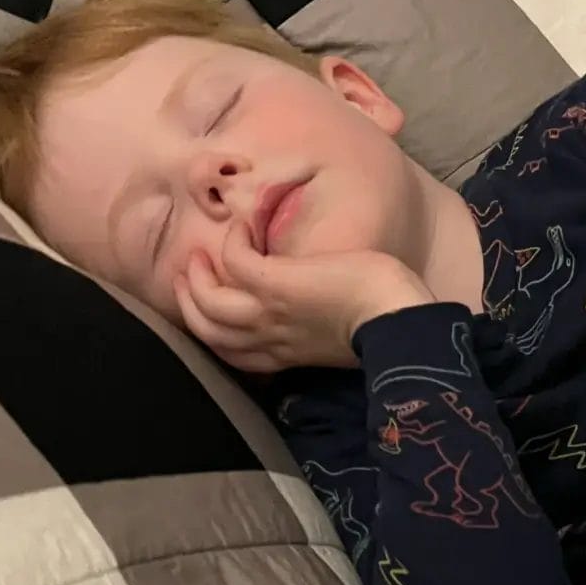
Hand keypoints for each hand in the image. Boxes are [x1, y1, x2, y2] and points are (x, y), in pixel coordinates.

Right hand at [174, 233, 432, 372]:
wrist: (397, 322)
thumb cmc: (383, 326)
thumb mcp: (337, 340)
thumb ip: (314, 332)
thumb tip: (314, 315)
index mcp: (285, 355)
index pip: (231, 355)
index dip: (211, 333)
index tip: (206, 309)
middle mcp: (270, 338)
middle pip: (207, 332)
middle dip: (189, 304)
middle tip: (187, 275)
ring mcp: (269, 313)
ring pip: (207, 302)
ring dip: (196, 276)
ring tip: (200, 254)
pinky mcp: (276, 284)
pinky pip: (234, 261)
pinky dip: (232, 243)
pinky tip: (245, 229)